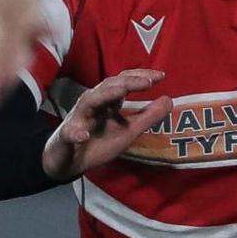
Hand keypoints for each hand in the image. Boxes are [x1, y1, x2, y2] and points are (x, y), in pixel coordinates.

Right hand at [42, 69, 173, 181]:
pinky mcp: (67, 137)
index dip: (141, 77)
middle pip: (108, 86)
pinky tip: (82, 135)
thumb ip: (148, 116)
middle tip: (148, 80)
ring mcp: (78, 119)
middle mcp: (92, 104)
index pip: (124, 82)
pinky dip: (76, 133)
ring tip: (121, 91)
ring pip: (89, 102)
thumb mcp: (129, 131)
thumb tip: (169, 99)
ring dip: (104, 95)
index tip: (161, 76)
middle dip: (128, 81)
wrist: (69, 161)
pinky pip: (70, 134)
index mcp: (107, 102)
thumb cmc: (99, 141)